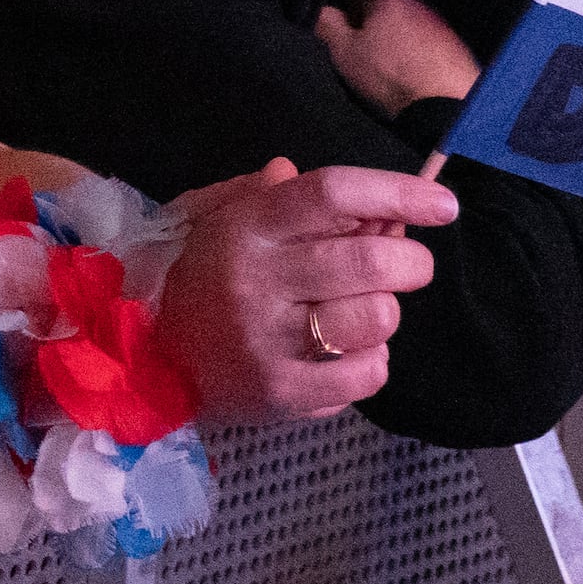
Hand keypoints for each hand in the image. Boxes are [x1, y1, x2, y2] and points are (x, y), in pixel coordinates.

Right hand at [151, 157, 452, 422]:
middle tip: (406, 265)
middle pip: (369, 259)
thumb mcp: (219, 216)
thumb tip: (361, 200)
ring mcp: (269, 340)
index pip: (331, 193)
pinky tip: (344, 354)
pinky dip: (372, 362)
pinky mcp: (281, 391)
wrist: (139, 354)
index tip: (443, 205)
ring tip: (360, 312)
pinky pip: (367, 374)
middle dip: (410, 260)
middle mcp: (257, 280)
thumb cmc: (195, 275)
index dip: (397, 192)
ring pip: (376, 318)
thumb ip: (281, 195)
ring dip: (385, 312)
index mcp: (246, 227)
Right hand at [316, 0, 483, 115]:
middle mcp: (417, 1)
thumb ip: (327, 25)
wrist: (444, 103)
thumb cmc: (390, 75)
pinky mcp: (456, 47)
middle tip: (361, 53)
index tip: (342, 34)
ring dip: (396, 41)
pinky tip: (410, 76)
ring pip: (407, 27)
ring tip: (387, 69)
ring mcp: (440, 24)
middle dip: (373, 26)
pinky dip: (417, 55)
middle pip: (385, 9)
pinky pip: (426, 45)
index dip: (345, 12)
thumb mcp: (344, 52)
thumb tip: (322, 13)